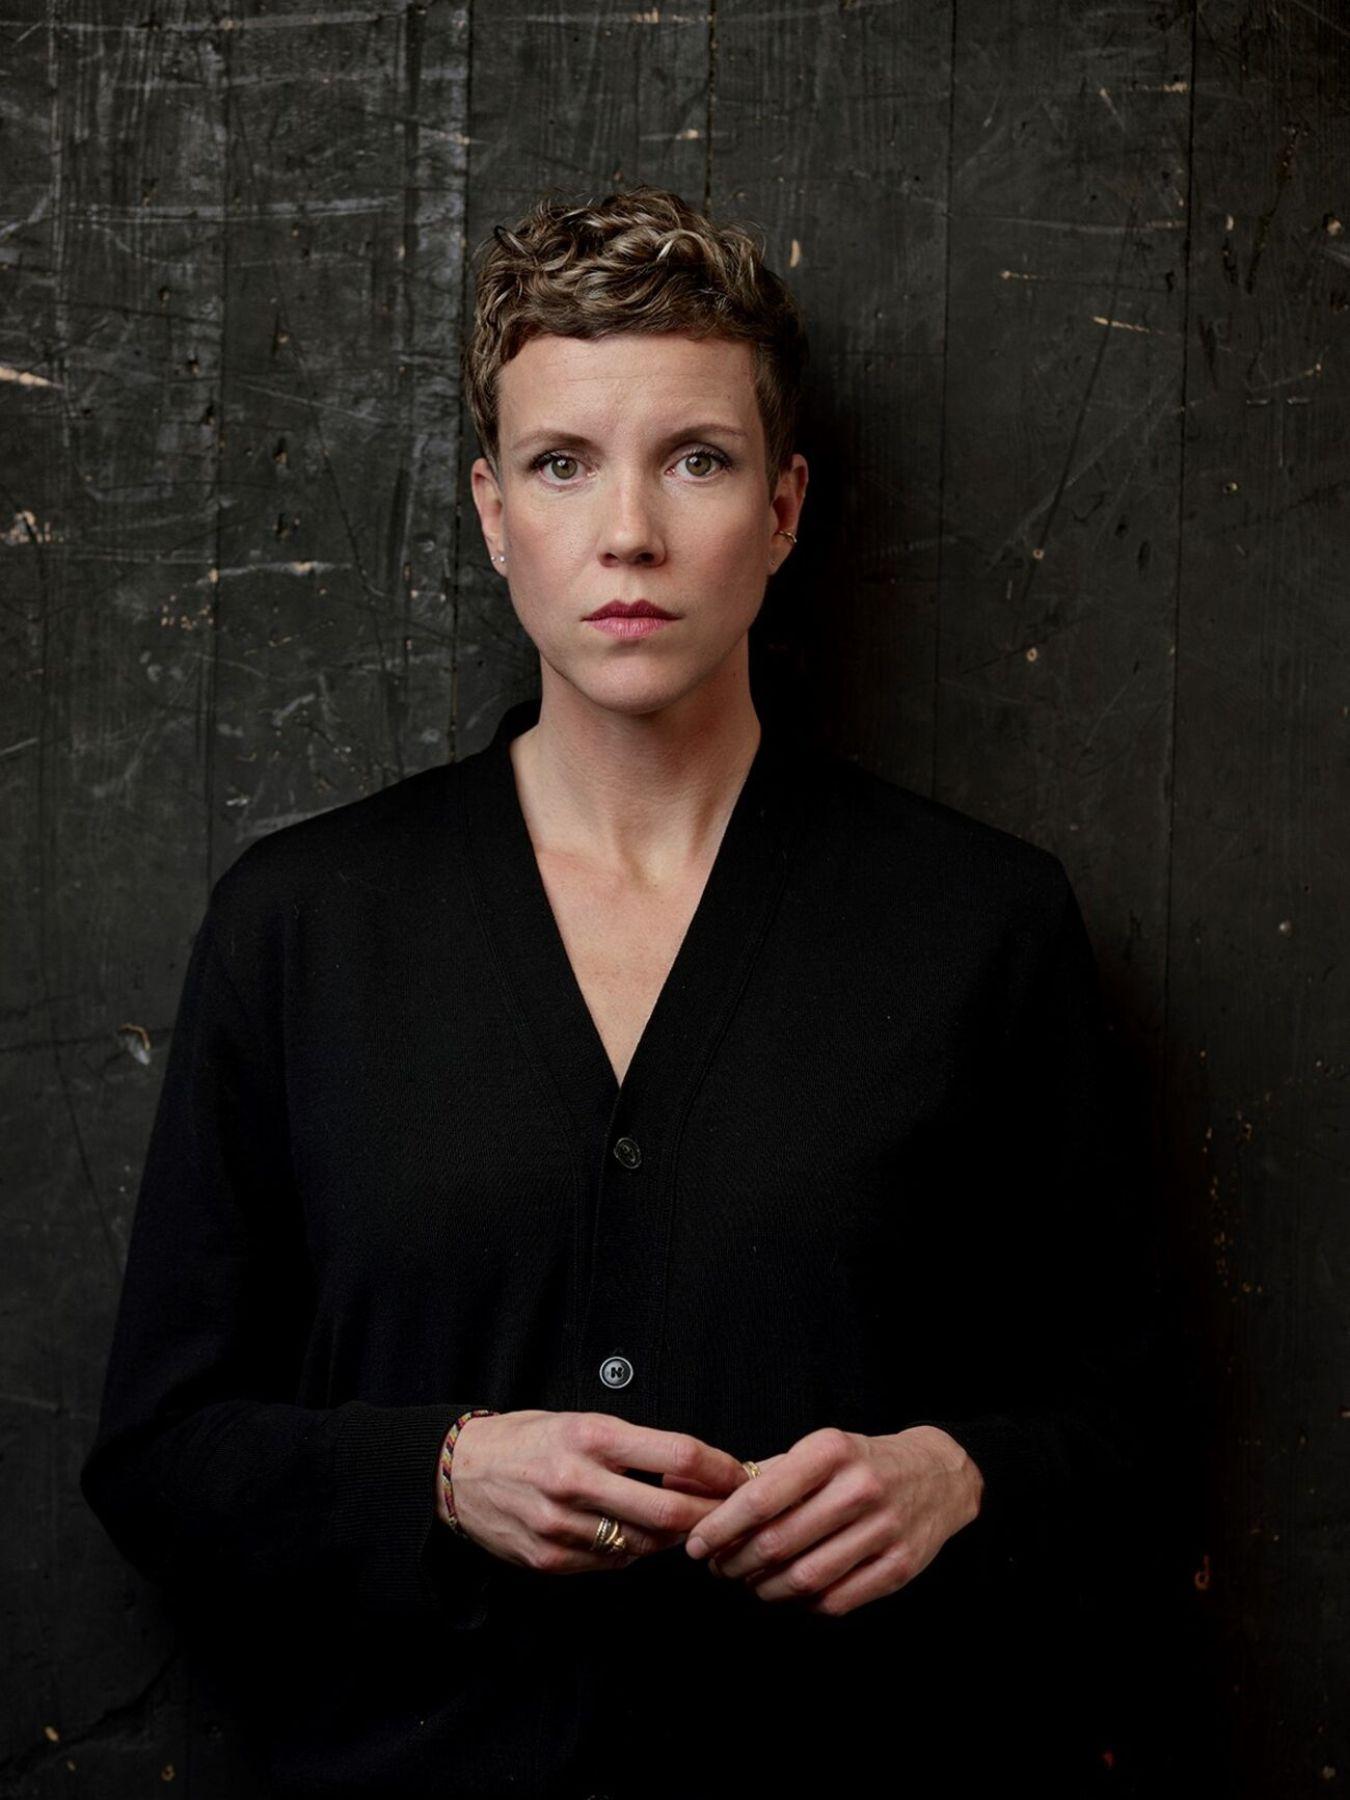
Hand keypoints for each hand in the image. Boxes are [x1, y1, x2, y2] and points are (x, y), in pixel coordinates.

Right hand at [448, 1410, 750, 1574]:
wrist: (458, 1471)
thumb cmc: (526, 1439)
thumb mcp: (579, 1421)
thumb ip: (631, 1446)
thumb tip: (689, 1472)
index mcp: (590, 1435)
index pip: (677, 1455)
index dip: (719, 1469)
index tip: (740, 1476)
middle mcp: (576, 1479)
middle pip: (668, 1510)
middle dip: (709, 1517)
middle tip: (730, 1516)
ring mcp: (561, 1524)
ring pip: (643, 1544)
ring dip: (671, 1538)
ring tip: (680, 1524)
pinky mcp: (549, 1558)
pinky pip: (610, 1562)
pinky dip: (631, 1551)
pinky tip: (632, 1536)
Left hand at [665, 1425, 983, 1617]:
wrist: (939, 1475)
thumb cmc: (861, 1462)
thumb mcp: (816, 1450)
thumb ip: (759, 1473)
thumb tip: (688, 1486)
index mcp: (830, 1452)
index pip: (759, 1497)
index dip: (719, 1527)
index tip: (696, 1544)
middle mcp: (859, 1489)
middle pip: (777, 1544)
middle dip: (735, 1563)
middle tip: (719, 1567)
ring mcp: (883, 1531)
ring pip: (803, 1578)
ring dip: (764, 1589)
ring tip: (749, 1582)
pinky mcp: (900, 1567)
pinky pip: (836, 1600)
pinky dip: (803, 1603)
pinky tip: (791, 1591)